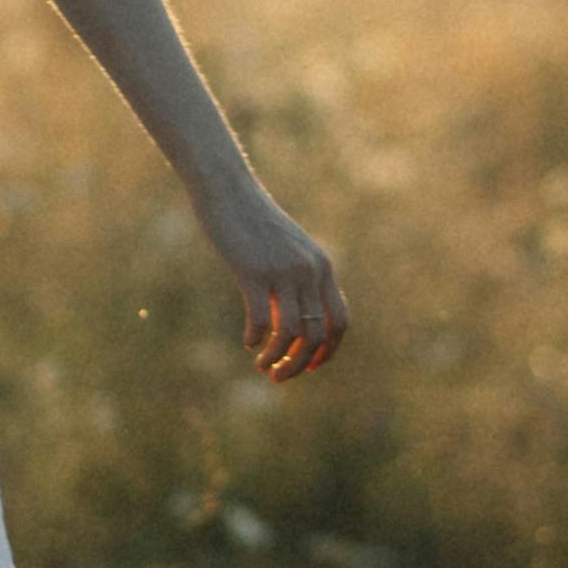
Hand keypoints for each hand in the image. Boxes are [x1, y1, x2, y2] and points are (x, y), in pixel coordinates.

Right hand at [190, 170, 348, 381]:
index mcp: (322, 267)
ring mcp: (282, 271)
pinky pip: (261, 320)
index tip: (307, 368)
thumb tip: (297, 319)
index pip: (338, 322)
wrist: (228, 191)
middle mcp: (309, 271)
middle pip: (315, 334)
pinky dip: (256, 338)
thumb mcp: (287, 251)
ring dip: (277, 358)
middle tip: (277, 376)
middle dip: (298, 364)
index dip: (327, 352)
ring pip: (291, 332)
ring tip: (262, 366)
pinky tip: (247, 342)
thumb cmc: (254, 223)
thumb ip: (298, 279)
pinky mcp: (253, 271)